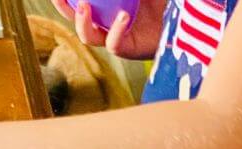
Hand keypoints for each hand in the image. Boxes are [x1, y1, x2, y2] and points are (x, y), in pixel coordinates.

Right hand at [51, 0, 165, 58]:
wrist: (179, 17)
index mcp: (102, 6)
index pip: (76, 0)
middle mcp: (104, 22)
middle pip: (74, 18)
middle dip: (62, 6)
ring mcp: (114, 38)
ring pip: (88, 36)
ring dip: (81, 22)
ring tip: (84, 5)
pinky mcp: (128, 50)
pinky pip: (114, 43)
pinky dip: (115, 29)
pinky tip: (122, 16)